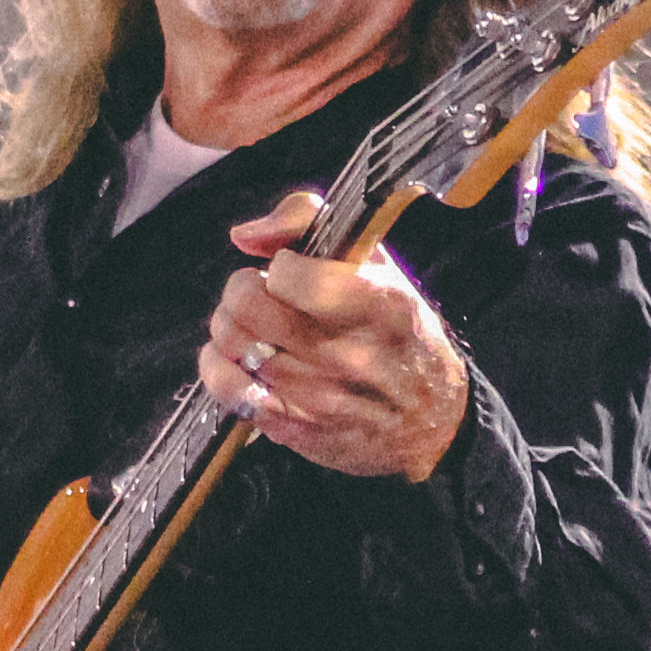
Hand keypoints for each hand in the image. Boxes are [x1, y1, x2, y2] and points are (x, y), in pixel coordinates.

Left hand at [202, 191, 472, 478]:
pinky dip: (217, 367)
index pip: (289, 273)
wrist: (433, 420)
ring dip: (230, 326)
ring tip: (252, 326)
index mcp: (379, 305)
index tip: (293, 270)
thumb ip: (310, 222)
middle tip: (258, 294)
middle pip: (247, 305)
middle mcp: (349, 354)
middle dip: (242, 290)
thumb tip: (244, 235)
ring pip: (232, 343)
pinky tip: (236, 360)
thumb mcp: (378, 265)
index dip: (280, 264)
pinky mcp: (296, 429)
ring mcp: (320, 398)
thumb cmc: (398, 332)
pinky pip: (226, 389)